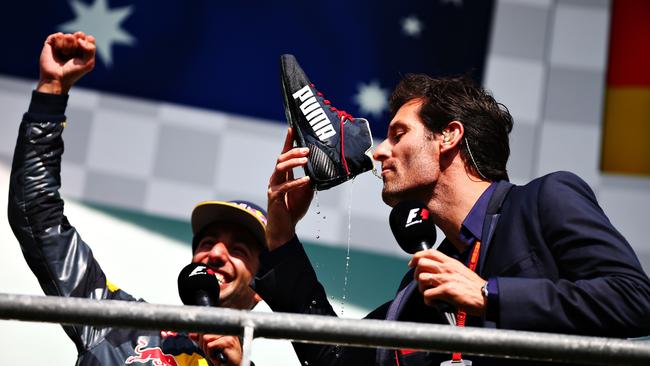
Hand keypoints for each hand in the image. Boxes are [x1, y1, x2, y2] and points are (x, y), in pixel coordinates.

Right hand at [37, 32, 95, 94]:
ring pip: (69, 35)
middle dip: (77, 45)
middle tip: (73, 54)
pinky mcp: (51, 43)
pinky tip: (58, 50)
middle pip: (79, 35)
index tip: (83, 53)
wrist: (57, 77)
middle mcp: (73, 46)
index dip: (87, 44)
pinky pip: (58, 35)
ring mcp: (62, 44)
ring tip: (64, 54)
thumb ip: (91, 49)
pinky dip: (59, 43)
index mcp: (83, 51)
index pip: (89, 38)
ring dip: (68, 46)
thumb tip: (79, 39)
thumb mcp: (88, 63)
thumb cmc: (73, 72)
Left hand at [194, 333, 241, 365]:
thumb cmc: (225, 358)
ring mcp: (228, 335)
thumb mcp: (211, 348)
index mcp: (224, 329)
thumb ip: (202, 340)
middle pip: (204, 332)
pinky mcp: (227, 341)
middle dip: (203, 344)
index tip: (199, 340)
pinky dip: (211, 354)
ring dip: (207, 350)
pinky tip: (218, 356)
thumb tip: (192, 335)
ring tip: (216, 354)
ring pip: (206, 338)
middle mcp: (226, 330)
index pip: (206, 327)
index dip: (200, 335)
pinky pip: (210, 345)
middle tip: (212, 352)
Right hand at [266, 127, 313, 249]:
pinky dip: (295, 182)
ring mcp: (273, 186)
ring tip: (306, 160)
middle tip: (307, 149)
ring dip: (293, 162)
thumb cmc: (293, 208)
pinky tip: (305, 180)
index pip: (285, 154)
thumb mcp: (306, 191)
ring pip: (280, 168)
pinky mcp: (274, 196)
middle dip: (294, 151)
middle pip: (281, 158)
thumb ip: (310, 179)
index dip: (288, 141)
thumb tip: (321, 168)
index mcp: (283, 174)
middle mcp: (276, 177)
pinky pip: (284, 186)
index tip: (292, 128)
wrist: (284, 227)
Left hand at [409, 249, 486, 315]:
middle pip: (421, 263)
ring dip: (422, 288)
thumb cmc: (475, 286)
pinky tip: (433, 302)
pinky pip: (427, 294)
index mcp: (451, 262)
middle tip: (421, 282)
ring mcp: (446, 279)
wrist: (487, 296)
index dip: (417, 256)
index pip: (429, 252)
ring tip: (428, 293)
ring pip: (422, 278)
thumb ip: (449, 269)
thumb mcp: (461, 270)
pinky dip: (428, 300)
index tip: (412, 264)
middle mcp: (447, 268)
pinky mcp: (446, 291)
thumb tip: (436, 272)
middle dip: (417, 274)